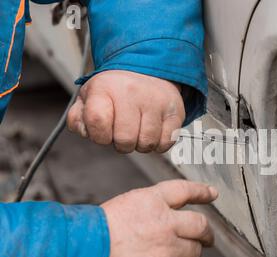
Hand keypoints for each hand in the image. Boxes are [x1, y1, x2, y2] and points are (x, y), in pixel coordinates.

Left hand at [67, 70, 184, 152]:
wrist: (149, 69)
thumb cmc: (116, 89)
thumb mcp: (90, 97)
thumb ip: (78, 118)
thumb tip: (85, 132)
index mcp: (105, 88)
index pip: (97, 122)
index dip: (99, 136)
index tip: (103, 131)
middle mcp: (132, 92)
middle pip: (124, 140)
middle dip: (121, 143)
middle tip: (123, 132)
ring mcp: (156, 102)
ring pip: (147, 144)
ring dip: (141, 145)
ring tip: (138, 130)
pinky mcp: (175, 111)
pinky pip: (166, 143)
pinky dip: (158, 144)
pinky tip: (153, 132)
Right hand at [101, 180, 217, 256]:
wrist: (86, 252)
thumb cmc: (102, 228)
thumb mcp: (129, 203)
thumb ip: (154, 204)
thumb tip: (173, 210)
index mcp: (154, 201)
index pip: (186, 190)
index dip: (202, 192)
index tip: (212, 194)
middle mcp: (165, 222)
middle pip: (201, 225)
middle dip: (207, 233)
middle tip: (207, 238)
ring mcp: (166, 249)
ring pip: (195, 252)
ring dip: (191, 255)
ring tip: (180, 256)